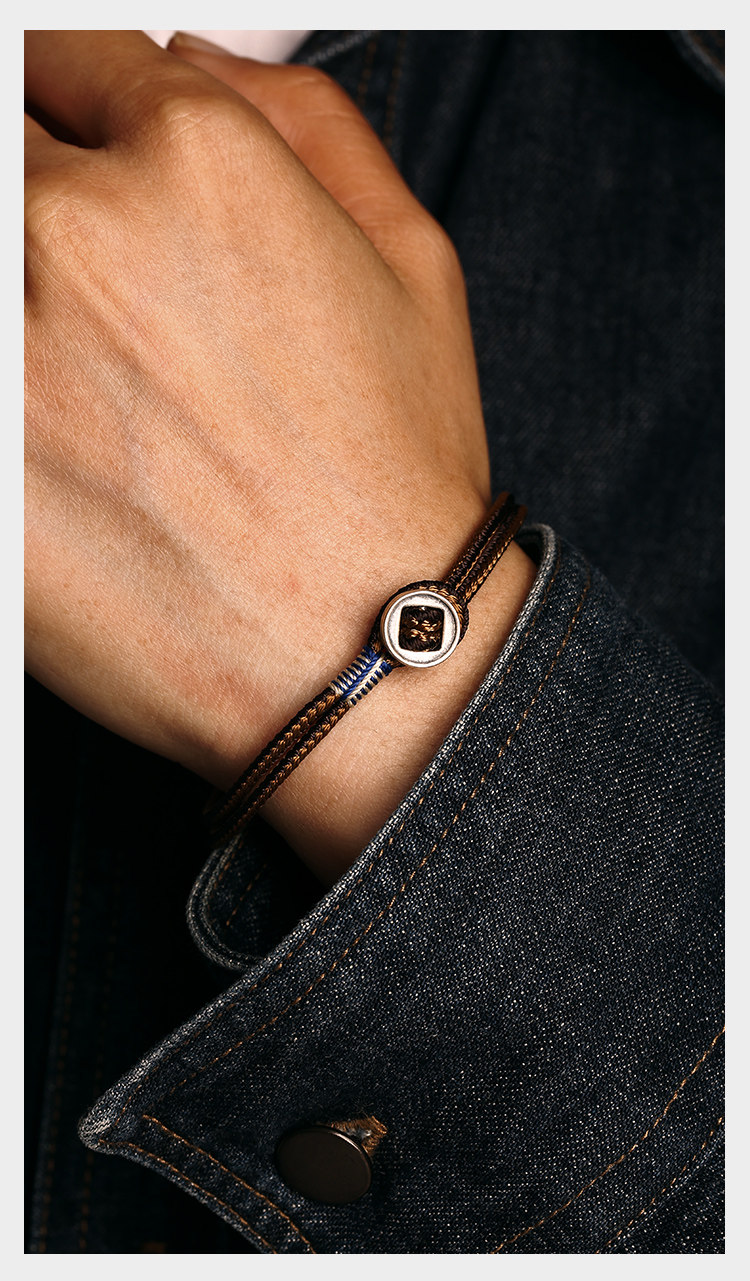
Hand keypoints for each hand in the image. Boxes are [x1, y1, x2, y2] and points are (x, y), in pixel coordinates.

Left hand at [25, 32, 534, 881]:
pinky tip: (61, 433)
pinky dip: (12, 402)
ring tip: (82, 367)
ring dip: (22, 291)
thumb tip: (203, 63)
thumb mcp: (412, 263)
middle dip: (38, 192)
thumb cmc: (391, 483)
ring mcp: (9, 356)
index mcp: (199, 163)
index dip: (75, 100)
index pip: (66, 50)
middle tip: (84, 281)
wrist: (366, 657)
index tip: (79, 146)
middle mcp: (82, 237)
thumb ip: (307, 123)